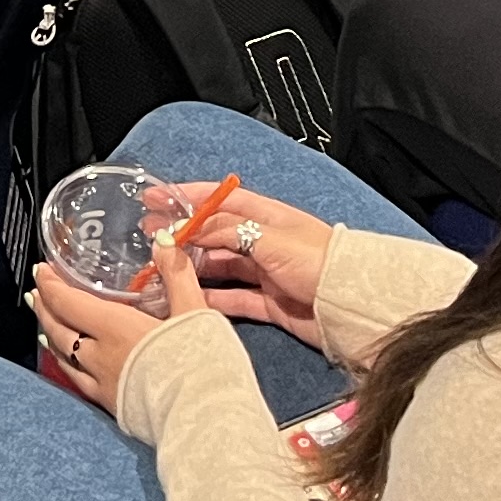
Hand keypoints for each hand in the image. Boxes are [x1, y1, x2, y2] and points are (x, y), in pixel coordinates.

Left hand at [30, 245, 204, 416]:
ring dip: (52, 336)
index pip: (69, 302)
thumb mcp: (194, 311)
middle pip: (60, 329)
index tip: (42, 270)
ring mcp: (103, 384)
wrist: (206, 420)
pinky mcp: (113, 406)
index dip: (51, 285)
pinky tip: (70, 364)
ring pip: (64, 357)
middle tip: (38, 293)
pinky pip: (78, 382)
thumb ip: (177, 275)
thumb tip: (163, 240)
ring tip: (47, 324)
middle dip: (46, 308)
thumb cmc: (201, 364)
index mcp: (115, 328)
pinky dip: (67, 365)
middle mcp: (100, 356)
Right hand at [144, 184, 333, 342]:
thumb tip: (195, 228)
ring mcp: (264, 273)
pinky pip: (232, 299)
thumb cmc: (317, 260)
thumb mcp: (270, 237)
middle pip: (213, 234)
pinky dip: (210, 298)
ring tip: (162, 270)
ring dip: (192, 267)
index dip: (185, 197)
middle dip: (182, 234)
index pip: (217, 199)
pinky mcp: (268, 303)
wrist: (350, 303)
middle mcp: (261, 241)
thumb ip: (230, 231)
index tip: (154, 198)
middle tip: (150, 238)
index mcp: (264, 215)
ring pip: (219, 267)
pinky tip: (189, 299)